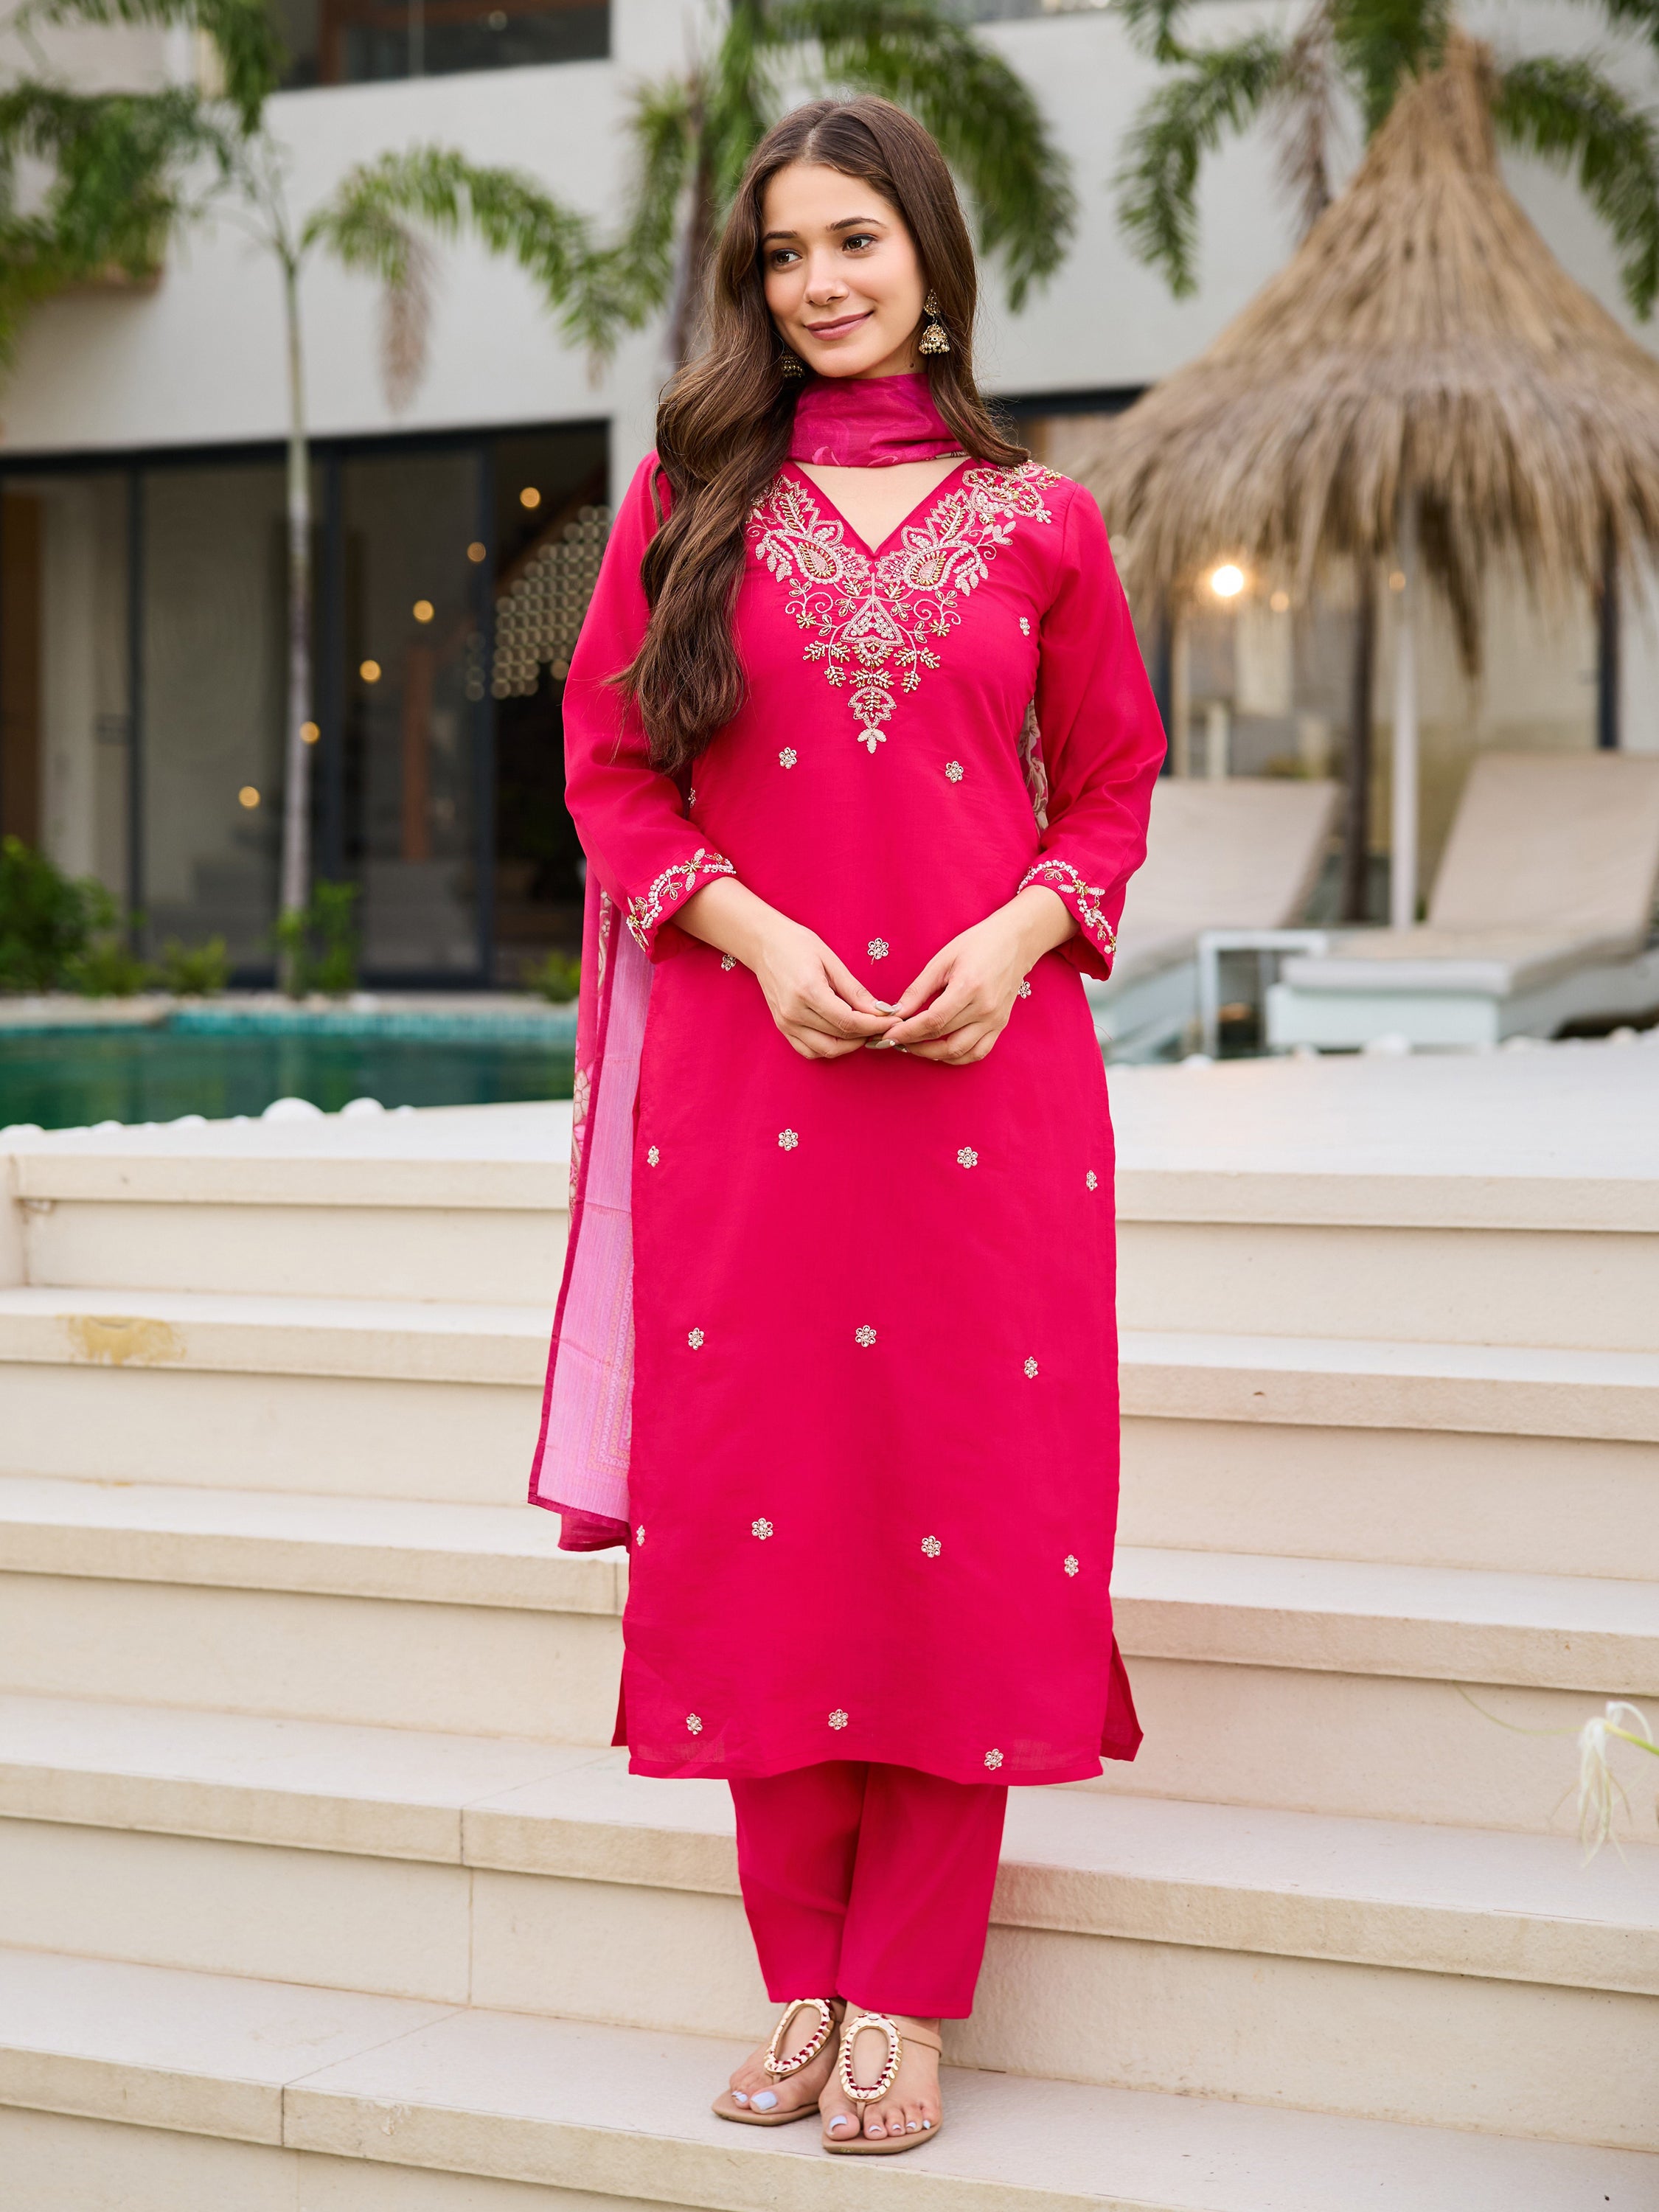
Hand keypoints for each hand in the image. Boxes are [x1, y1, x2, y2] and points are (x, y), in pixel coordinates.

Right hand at [678, 877, 892, 1060]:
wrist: (763, 943)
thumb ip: (854, 990)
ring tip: (866, 1031)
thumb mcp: (831, 960)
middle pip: (840, 1037)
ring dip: (850, 1046)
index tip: (893, 1022)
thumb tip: (880, 1010)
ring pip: (826, 1050)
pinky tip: (843, 1036)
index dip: (875, 1026)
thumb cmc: (797, 944)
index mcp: (808, 991)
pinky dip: (829, 1048)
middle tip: (884, 1025)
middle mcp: (794, 1012)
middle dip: (868, 1034)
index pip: (849, 1022)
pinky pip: (809, 1050)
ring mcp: (785, 1023)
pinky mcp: (782, 1027)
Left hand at [882, 886, 1072, 1064]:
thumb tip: (895, 1011)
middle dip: (913, 1043)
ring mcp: (995, 1020)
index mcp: (969, 987)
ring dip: (931, 1054)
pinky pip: (977, 1053)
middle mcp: (985, 1009)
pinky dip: (955, 1057)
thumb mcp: (943, 959)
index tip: (888, 1034)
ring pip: (959, 1052)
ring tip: (912, 1046)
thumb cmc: (978, 944)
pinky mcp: (1000, 1026)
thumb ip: (918, 989)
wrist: (1016, 941)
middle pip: (942, 1038)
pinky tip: (939, 1050)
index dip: (907, 1032)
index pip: (932, 1021)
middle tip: (894, 1040)